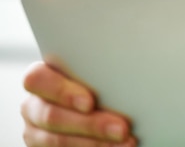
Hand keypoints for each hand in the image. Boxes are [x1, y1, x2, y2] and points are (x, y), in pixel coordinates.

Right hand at [21, 61, 135, 146]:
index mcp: (42, 79)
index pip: (37, 79)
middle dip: (90, 124)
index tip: (90, 102)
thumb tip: (131, 64)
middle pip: (52, 116)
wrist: (100, 110)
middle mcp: (34, 107)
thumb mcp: (97, 74)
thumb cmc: (103, 83)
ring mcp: (37, 133)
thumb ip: (100, 71)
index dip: (61, 91)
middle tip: (122, 128)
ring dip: (96, 143)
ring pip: (57, 141)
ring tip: (127, 141)